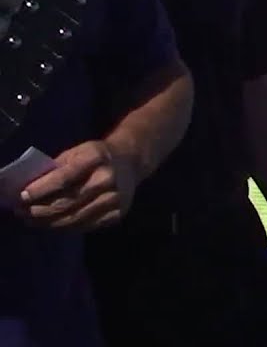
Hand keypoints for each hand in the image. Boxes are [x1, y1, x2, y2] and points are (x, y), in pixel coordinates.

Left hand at [17, 141, 138, 230]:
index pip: (64, 178)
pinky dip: (66, 227)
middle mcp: (107, 179)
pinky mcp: (118, 213)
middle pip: (68, 201)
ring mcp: (115, 198)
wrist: (131, 160)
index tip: (21, 197)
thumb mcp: (77, 152)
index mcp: (95, 157)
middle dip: (40, 210)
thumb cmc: (96, 155)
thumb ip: (55, 169)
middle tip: (22, 213)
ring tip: (32, 222)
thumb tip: (28, 189)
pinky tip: (53, 225)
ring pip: (75, 217)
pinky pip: (87, 225)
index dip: (41, 189)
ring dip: (49, 222)